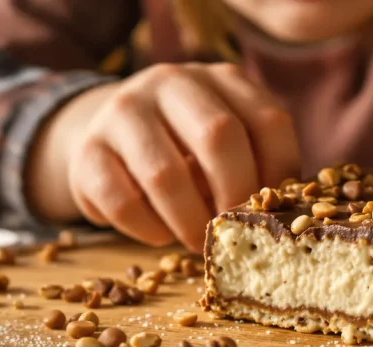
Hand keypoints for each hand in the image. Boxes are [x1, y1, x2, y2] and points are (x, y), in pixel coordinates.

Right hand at [32, 63, 299, 251]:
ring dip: (189, 221)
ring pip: (165, 175)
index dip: (279, 174)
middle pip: (218, 137)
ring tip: (198, 241)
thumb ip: (255, 165)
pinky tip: (160, 234)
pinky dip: (148, 230)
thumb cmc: (185, 148)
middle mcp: (172, 83)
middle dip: (233, 196)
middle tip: (235, 232)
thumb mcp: (225, 142)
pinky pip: (122, 202)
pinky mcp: (87, 151)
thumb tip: (285, 214)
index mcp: (222, 79)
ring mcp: (124, 111)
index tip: (273, 210)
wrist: (108, 133)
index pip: (268, 121)